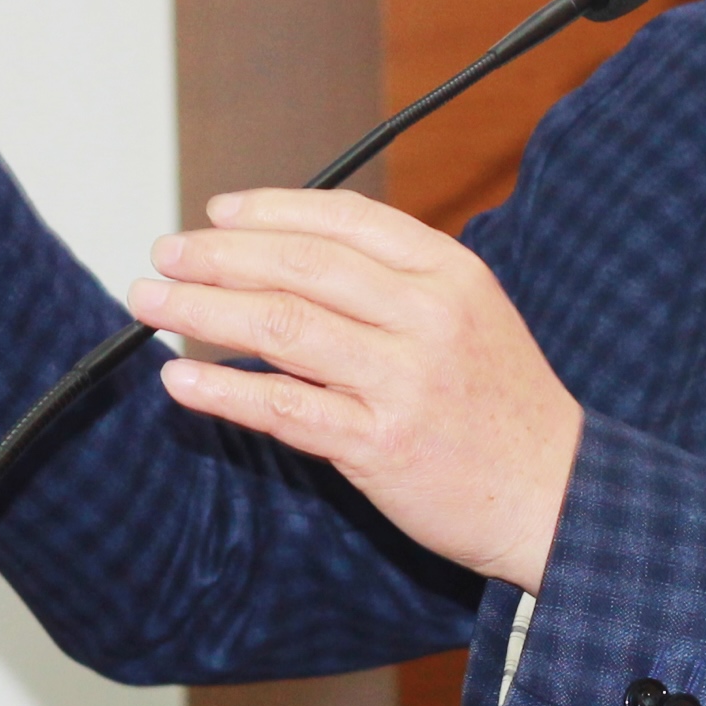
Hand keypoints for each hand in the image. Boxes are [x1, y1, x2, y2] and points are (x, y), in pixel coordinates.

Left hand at [126, 190, 582, 591]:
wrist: (556, 497)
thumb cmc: (503, 406)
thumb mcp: (469, 317)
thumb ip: (392, 285)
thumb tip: (288, 261)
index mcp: (448, 273)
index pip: (344, 218)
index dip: (271, 209)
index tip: (217, 212)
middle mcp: (426, 316)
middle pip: (301, 265)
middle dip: (219, 255)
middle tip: (165, 255)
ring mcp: (404, 381)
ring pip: (282, 328)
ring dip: (202, 312)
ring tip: (149, 305)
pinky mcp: (382, 446)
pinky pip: (286, 410)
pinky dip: (224, 392)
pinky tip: (180, 382)